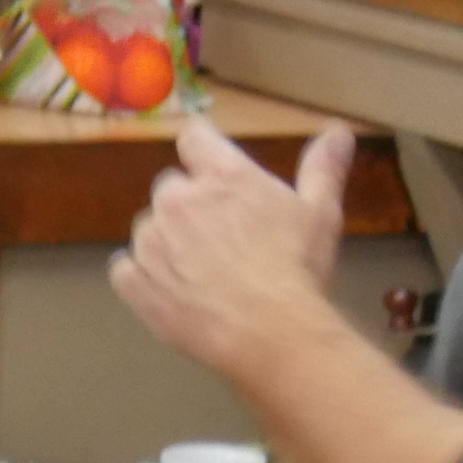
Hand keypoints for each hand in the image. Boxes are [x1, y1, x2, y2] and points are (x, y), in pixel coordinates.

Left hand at [109, 119, 356, 382]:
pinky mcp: (134, 282)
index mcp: (221, 175)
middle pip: (170, 187)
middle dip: (189, 205)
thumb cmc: (297, 268)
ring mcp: (151, 242)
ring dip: (167, 242)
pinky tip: (171, 291)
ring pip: (148, 228)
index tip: (211, 169)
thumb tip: (338, 131)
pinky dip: (141, 276)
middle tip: (219, 236)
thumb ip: (322, 168)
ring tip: (200, 271)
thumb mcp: (319, 212)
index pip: (194, 137)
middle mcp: (178, 200)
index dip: (202, 150)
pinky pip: (125, 269)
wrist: (267, 331)